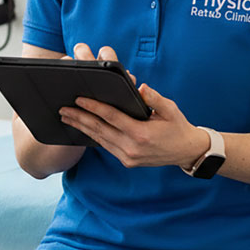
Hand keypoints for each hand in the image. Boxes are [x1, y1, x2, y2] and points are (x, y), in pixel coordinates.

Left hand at [59, 46, 205, 168]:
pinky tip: (82, 128)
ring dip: (82, 128)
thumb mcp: (171, 110)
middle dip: (79, 118)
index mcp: (141, 134)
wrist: (187, 152)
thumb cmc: (178, 127)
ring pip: (99, 139)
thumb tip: (140, 87)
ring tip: (66, 117)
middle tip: (62, 108)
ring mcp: (128, 157)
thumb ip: (154, 98)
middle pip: (99, 129)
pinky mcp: (127, 161)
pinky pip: (105, 146)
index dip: (93, 107)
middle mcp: (132, 148)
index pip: (111, 117)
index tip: (79, 99)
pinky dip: (93, 136)